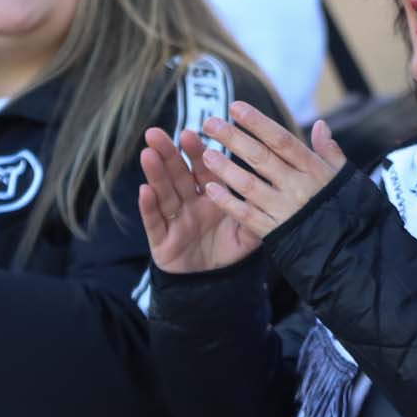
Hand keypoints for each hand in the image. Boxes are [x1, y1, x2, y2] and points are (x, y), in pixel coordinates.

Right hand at [136, 127, 262, 273]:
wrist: (212, 283)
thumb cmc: (227, 251)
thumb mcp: (246, 235)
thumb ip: (256, 215)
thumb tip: (272, 197)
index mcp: (212, 196)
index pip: (203, 170)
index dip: (196, 153)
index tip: (190, 133)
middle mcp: (190, 203)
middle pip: (177, 175)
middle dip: (167, 154)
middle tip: (155, 133)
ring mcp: (174, 219)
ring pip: (163, 192)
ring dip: (155, 173)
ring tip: (148, 153)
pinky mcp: (161, 239)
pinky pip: (154, 221)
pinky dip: (149, 206)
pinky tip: (145, 190)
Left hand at [190, 102, 345, 241]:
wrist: (349, 250)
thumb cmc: (346, 210)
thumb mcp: (344, 177)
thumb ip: (330, 151)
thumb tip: (320, 124)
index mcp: (314, 170)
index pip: (282, 140)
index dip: (258, 123)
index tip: (236, 107)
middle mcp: (298, 187)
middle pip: (261, 158)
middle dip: (234, 138)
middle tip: (209, 123)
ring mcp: (284, 210)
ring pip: (250, 185)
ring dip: (226, 169)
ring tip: (205, 154)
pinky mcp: (275, 232)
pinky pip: (247, 215)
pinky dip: (228, 203)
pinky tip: (210, 189)